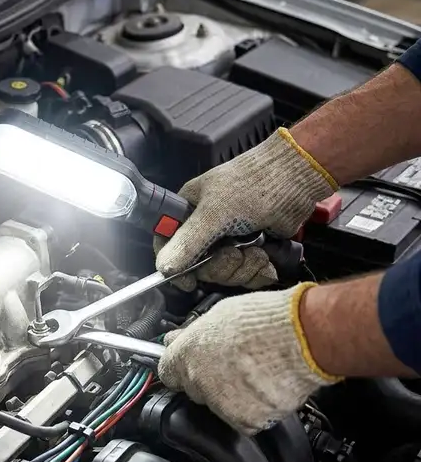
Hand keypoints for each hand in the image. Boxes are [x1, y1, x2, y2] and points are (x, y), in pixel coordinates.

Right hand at [155, 128, 335, 290]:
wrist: (297, 179)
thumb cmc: (254, 183)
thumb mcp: (215, 213)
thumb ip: (189, 242)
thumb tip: (164, 267)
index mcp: (188, 212)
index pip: (167, 245)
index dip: (174, 266)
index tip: (188, 281)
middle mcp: (205, 228)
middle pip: (198, 268)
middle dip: (221, 266)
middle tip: (235, 254)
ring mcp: (228, 240)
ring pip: (223, 274)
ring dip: (242, 269)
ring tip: (255, 251)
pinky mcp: (250, 250)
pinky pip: (244, 274)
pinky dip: (257, 271)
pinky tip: (264, 258)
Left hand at [158, 284, 340, 434]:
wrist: (303, 338)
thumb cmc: (266, 321)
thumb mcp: (219, 315)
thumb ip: (193, 333)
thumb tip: (177, 338)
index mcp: (187, 354)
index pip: (168, 371)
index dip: (181, 368)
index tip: (189, 367)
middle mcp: (199, 382)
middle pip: (195, 390)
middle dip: (209, 381)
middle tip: (234, 364)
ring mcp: (221, 404)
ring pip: (219, 406)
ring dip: (233, 395)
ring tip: (256, 373)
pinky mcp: (245, 420)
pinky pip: (245, 420)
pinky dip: (255, 409)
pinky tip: (266, 387)